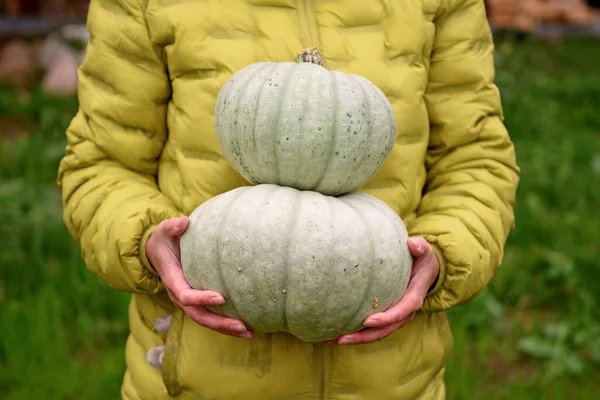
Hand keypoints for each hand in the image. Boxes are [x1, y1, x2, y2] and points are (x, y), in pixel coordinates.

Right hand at [145, 216, 252, 339]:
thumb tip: (183, 223)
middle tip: (242, 326)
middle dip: (220, 323)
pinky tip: (246, 326)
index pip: (185, 295)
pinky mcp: (196, 302)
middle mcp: (178, 295)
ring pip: (205, 320)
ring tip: (249, 332)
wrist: (157, 252)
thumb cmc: (165, 239)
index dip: (201, 298)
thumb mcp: (165, 230)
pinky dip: (226, 323)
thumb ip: (172, 226)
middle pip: (198, 315)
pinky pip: (210, 316)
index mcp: (172, 279)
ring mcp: (187, 301)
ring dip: (226, 328)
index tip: (221, 297)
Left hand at [327, 237, 439, 344]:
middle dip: (364, 336)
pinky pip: (372, 328)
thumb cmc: (422, 259)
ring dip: (356, 338)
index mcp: (414, 298)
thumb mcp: (424, 251)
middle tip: (341, 338)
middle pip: (385, 329)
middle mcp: (405, 312)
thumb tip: (412, 243)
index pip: (401, 311)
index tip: (368, 321)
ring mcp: (396, 316)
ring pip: (377, 333)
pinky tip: (336, 333)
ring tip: (332, 340)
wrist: (427, 270)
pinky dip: (356, 332)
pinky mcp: (387, 316)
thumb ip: (420, 247)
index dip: (386, 318)